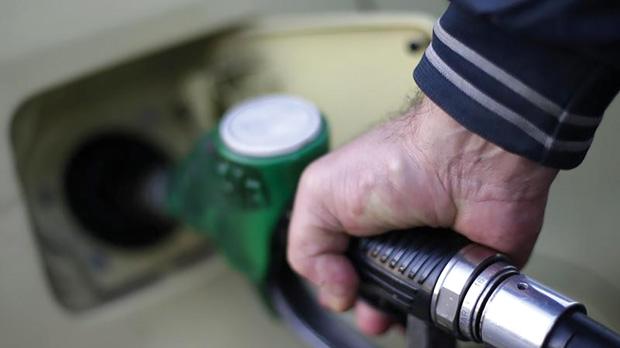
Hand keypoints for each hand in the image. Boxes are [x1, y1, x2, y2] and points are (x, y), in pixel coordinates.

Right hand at [286, 97, 557, 334]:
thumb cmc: (398, 160)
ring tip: (395, 318)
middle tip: (371, 313)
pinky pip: (455, 303)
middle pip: (375, 288)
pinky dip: (444, 313)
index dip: (336, 284)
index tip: (341, 292)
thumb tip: (333, 289)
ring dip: (401, 316)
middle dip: (369, 307)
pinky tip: (431, 310)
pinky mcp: (468, 266)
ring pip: (413, 302)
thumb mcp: (320, 192)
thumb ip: (307, 243)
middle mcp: (396, 234)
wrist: (462, 159)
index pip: (340, 262)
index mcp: (359, 216)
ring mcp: (433, 252)